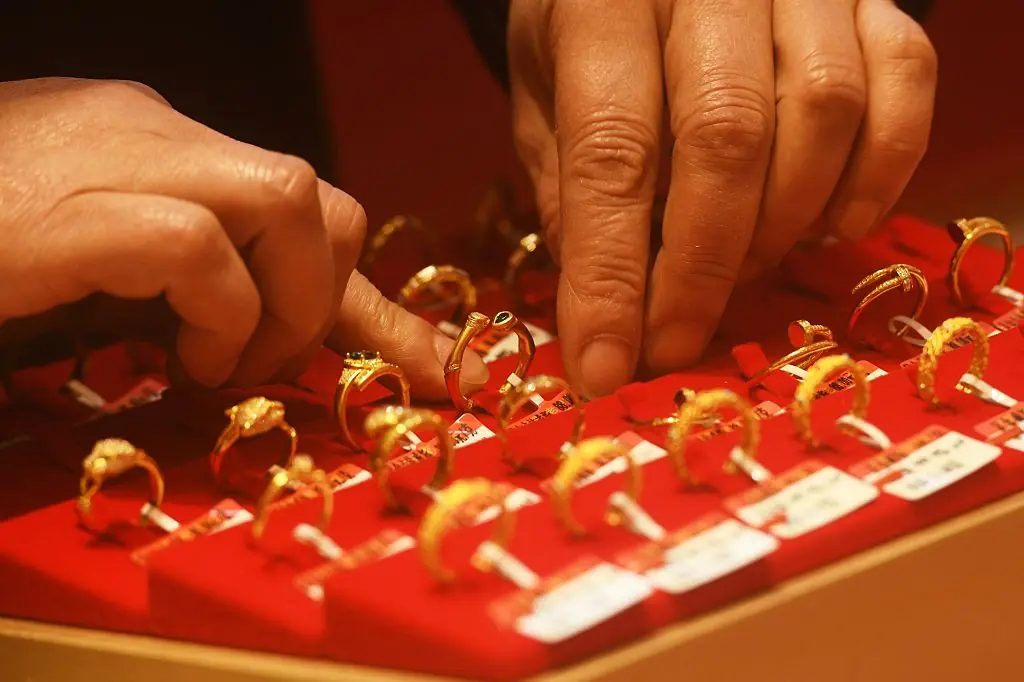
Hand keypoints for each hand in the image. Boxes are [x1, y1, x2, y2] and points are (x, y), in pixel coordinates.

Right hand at [0, 78, 486, 396]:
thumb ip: (208, 300)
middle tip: (252, 361)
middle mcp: (141, 130)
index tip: (427, 364)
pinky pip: (190, 244)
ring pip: (282, 195)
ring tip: (213, 363)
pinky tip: (171, 360)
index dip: (364, 294)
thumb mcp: (113, 290)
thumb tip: (290, 346)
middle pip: (314, 193)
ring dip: (279, 309)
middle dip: (320, 299)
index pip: (301, 200)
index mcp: (154, 146)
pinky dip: (212, 315)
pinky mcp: (54, 212)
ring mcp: (99, 155)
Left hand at [508, 0, 936, 396]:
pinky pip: (905, 81)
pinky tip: (833, 224)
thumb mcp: (544, 87)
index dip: (610, 274)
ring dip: (783, 222)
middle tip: (673, 343)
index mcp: (604, 2)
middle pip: (726, 137)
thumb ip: (568, 178)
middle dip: (701, 268)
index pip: (612, 151)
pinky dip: (878, 171)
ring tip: (741, 270)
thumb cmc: (593, 24)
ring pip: (824, 112)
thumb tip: (603, 300)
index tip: (604, 366)